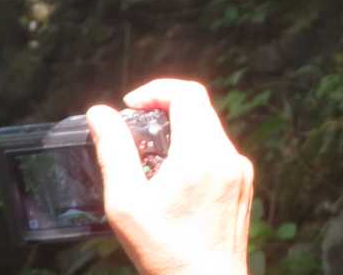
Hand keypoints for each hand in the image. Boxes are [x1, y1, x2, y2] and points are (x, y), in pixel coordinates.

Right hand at [87, 79, 253, 274]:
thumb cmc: (166, 252)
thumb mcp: (126, 203)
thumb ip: (113, 151)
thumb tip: (99, 113)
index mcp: (201, 154)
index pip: (187, 93)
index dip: (156, 90)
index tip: (131, 107)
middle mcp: (227, 156)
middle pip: (199, 107)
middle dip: (164, 109)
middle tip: (135, 131)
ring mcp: (239, 170)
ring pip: (209, 129)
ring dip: (179, 131)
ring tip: (150, 159)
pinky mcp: (243, 184)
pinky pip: (218, 151)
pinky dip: (194, 151)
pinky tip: (173, 180)